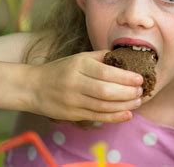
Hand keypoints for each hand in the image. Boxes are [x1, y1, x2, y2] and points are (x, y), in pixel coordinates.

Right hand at [26, 50, 143, 122]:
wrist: (33, 87)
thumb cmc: (62, 69)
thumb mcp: (80, 57)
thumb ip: (102, 56)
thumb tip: (126, 55)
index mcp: (79, 65)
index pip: (106, 72)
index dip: (125, 77)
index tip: (140, 78)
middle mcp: (75, 83)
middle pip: (106, 91)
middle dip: (127, 92)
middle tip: (141, 91)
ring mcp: (73, 100)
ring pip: (103, 106)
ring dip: (124, 105)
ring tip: (138, 101)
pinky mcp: (72, 114)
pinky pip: (96, 116)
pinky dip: (114, 117)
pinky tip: (127, 114)